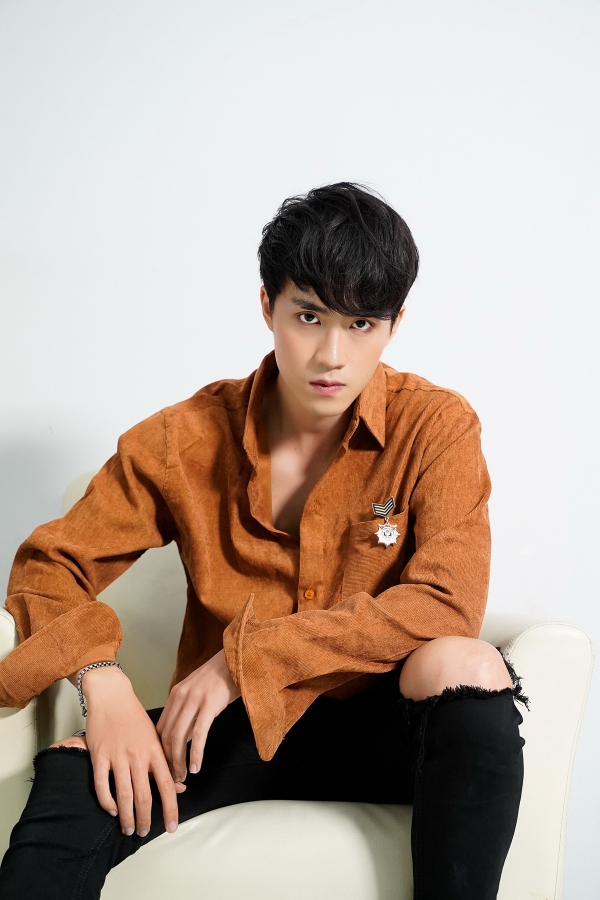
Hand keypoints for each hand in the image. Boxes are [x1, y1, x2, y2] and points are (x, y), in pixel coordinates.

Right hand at [52, 666, 184, 836]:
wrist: (112, 696)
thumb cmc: (135, 717)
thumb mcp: (155, 737)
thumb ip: (165, 762)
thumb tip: (180, 786)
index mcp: (155, 751)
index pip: (167, 785)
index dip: (171, 809)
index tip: (172, 827)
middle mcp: (138, 756)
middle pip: (144, 796)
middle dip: (145, 819)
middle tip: (143, 832)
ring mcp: (118, 756)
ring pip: (124, 794)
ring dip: (126, 816)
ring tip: (128, 828)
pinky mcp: (99, 755)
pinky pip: (101, 785)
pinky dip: (106, 801)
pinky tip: (111, 810)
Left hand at [156, 649, 239, 782]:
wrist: (236, 659)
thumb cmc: (219, 678)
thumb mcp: (196, 690)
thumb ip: (186, 709)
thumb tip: (180, 736)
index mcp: (174, 695)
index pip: (160, 729)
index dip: (161, 751)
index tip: (166, 766)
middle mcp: (180, 697)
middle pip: (166, 736)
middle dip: (168, 761)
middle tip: (173, 778)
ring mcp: (194, 701)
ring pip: (179, 738)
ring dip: (179, 762)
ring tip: (183, 777)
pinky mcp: (209, 705)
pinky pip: (198, 735)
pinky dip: (195, 754)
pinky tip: (196, 767)